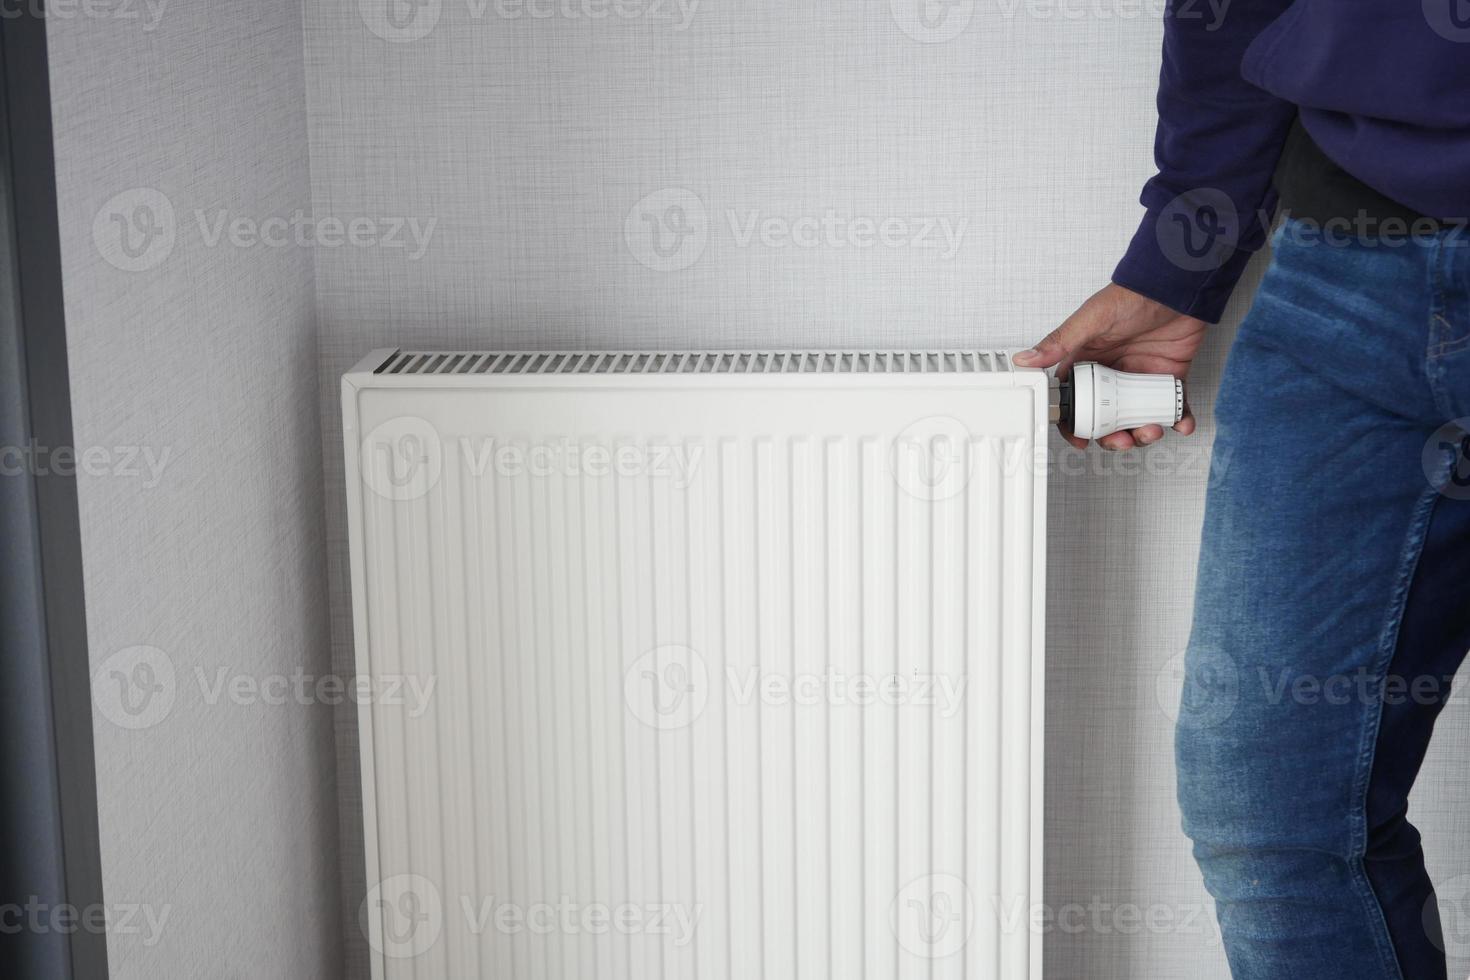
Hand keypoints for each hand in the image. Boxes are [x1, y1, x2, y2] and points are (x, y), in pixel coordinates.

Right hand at [1013, 283, 1205, 450]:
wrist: (1179, 286)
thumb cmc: (1135, 295)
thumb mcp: (1092, 320)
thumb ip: (1060, 343)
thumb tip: (1025, 359)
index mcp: (1088, 361)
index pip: (1076, 400)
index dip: (1077, 425)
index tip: (1082, 440)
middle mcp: (1113, 372)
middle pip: (1107, 417)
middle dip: (1114, 435)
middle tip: (1123, 439)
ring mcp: (1141, 376)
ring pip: (1137, 416)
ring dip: (1144, 431)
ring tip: (1152, 429)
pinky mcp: (1168, 377)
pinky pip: (1172, 405)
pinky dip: (1178, 418)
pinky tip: (1181, 422)